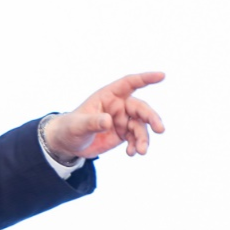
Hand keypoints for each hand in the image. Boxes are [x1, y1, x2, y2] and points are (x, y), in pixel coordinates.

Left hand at [43, 72, 165, 159]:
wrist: (68, 143)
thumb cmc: (70, 128)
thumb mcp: (77, 126)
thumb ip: (92, 122)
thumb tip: (108, 121)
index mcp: (108, 95)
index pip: (129, 83)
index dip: (145, 78)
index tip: (161, 76)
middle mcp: (118, 106)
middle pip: (140, 108)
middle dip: (151, 118)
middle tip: (160, 129)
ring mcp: (122, 120)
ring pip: (140, 126)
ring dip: (143, 138)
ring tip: (141, 151)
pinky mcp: (123, 133)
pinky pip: (135, 138)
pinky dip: (136, 146)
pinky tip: (131, 153)